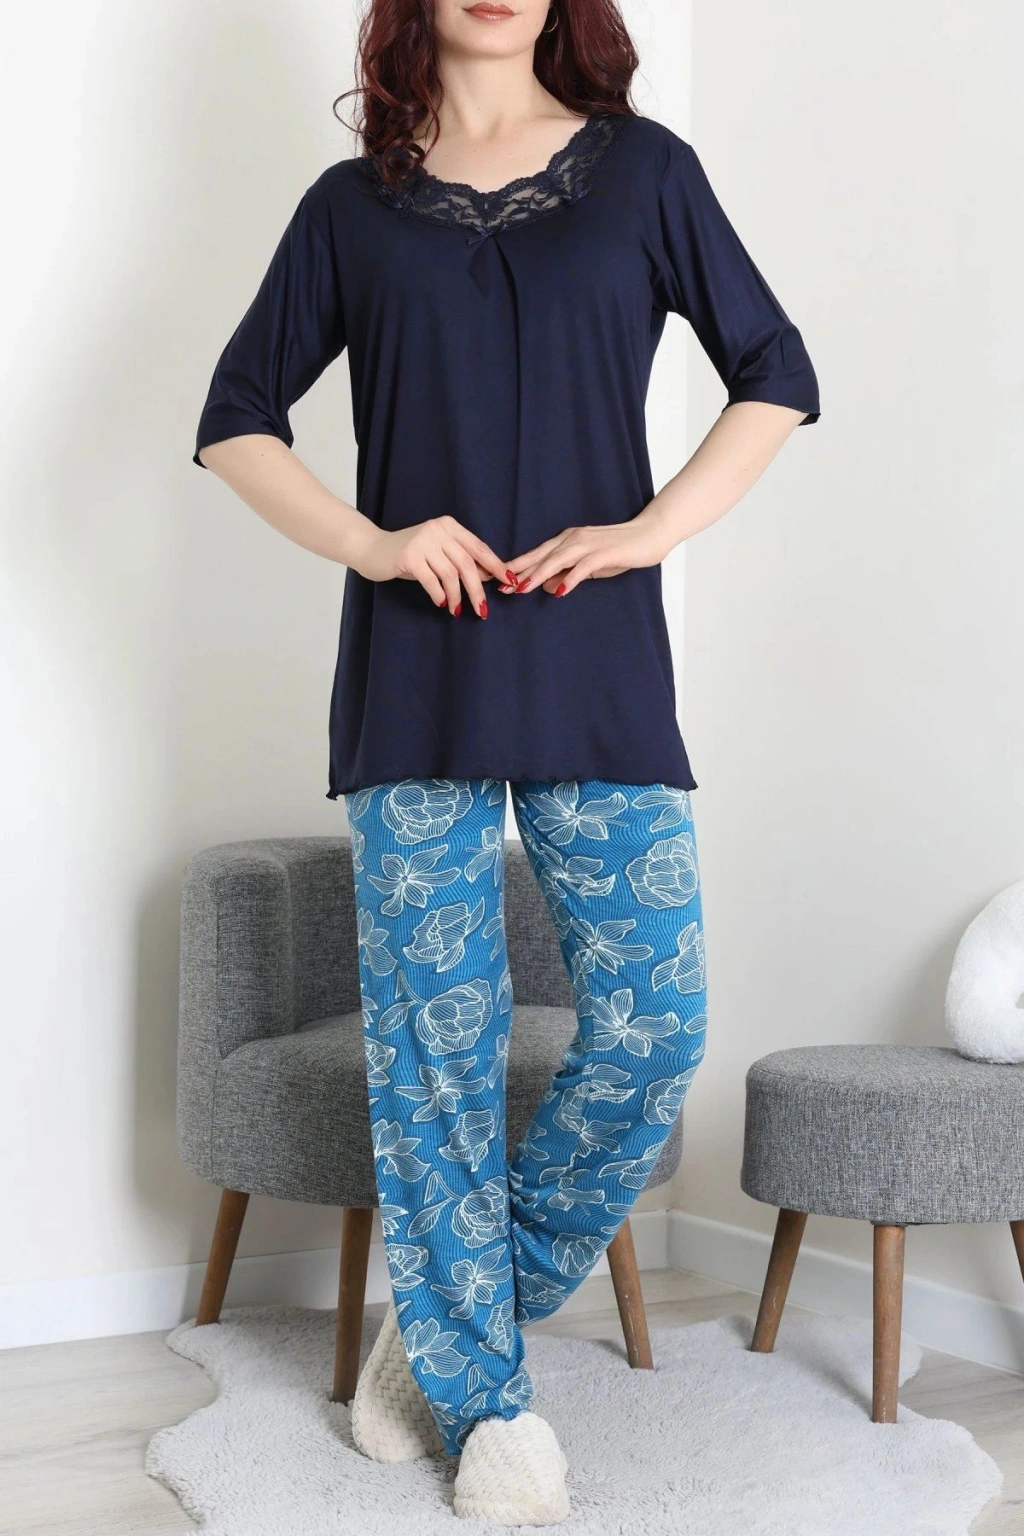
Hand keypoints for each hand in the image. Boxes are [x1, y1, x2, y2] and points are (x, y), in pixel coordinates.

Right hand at [353, 516, 513, 617]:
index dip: (496, 565)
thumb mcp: (438, 554)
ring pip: (450, 575)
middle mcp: (438, 529)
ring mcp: (423, 541)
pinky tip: (441, 603)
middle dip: (477, 590)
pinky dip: (439, 595)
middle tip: (483, 610)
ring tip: (457, 610)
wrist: (372, 549)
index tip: (509, 581)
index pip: (479, 547)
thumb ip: (460, 562)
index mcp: (449, 526)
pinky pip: (432, 581)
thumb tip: (488, 577)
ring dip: (457, 597)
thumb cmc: (409, 555)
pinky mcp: (409, 556)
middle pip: (467, 564)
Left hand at [499, 515, 670, 596]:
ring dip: (538, 575)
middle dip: (520, 571)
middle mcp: (573, 538)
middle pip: (541, 556)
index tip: (499, 580)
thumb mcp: (591, 566)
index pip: (537, 554)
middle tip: (500, 586)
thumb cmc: (622, 549)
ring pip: (557, 560)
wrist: (651, 533)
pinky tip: (560, 591)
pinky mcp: (604, 552)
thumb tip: (550, 587)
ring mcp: (588, 544)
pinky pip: (583, 567)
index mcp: (568, 540)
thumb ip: (570, 574)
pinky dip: (570, 579)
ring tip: (521, 589)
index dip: (518, 567)